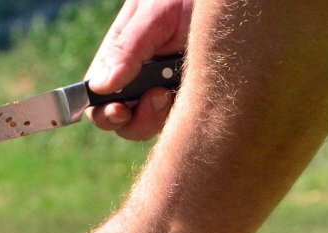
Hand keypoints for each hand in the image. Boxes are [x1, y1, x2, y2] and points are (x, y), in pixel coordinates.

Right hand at [86, 0, 193, 140]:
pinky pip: (183, 119)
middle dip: (138, 119)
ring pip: (152, 125)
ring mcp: (164, 89)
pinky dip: (188, 111)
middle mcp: (138, 79)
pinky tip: (195, 87)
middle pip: (124, 121)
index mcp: (119, 60)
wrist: (228, 3)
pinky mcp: (191, 96)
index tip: (120, 111)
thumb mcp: (153, 14)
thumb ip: (127, 48)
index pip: (98, 100)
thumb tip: (100, 87)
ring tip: (175, 86)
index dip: (104, 113)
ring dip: (162, 115)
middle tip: (159, 95)